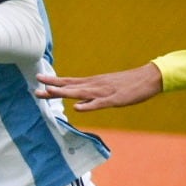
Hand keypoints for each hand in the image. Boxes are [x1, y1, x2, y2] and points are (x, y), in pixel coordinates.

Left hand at [35, 63, 163, 109]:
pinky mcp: (114, 99)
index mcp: (92, 83)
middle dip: (53, 88)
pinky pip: (99, 103)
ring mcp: (103, 92)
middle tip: (36, 89)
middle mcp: (94, 85)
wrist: (149, 78)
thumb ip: (91, 94)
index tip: (39, 79)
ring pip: (81, 93)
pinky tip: (78, 108)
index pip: (69, 81)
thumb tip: (77, 102)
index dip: (54, 81)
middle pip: (70, 86)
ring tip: (50, 92)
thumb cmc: (127, 84)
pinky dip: (88, 105)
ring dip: (65, 92)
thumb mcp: (106, 88)